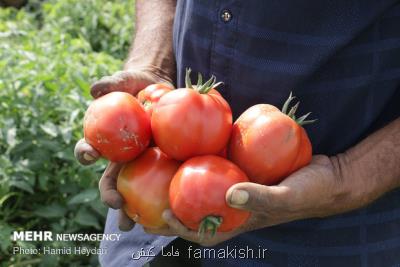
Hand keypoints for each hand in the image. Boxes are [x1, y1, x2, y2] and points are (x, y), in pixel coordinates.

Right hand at [74, 69, 171, 230]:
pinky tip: (167, 209)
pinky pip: (160, 181)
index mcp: (107, 139)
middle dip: (109, 195)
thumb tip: (95, 88)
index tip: (90, 155)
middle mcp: (121, 156)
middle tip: (116, 204)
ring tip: (135, 225)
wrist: (160, 89)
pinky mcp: (161, 164)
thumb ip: (112, 83)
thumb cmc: (138, 85)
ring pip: (133, 191)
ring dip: (131, 210)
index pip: (90, 148)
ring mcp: (141, 163)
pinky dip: (161, 196)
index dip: (86, 153)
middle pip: (110, 180)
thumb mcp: (127, 81)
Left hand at [147, 155, 355, 245]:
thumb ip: (262, 197)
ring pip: (205, 188)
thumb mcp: (288, 195)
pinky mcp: (245, 170)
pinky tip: (194, 145)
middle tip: (147, 196)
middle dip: (172, 209)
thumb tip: (230, 194)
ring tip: (161, 168)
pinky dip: (206, 160)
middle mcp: (235, 205)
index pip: (206, 232)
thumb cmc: (311, 190)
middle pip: (198, 212)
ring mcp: (239, 187)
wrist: (330, 176)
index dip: (182, 228)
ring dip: (184, 182)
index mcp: (242, 219)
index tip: (162, 214)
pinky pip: (221, 167)